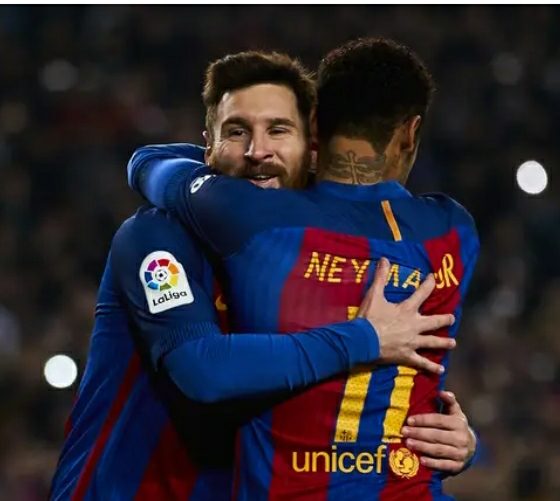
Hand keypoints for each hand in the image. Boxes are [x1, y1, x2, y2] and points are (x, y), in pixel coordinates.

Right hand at [358, 257, 455, 373]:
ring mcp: (412, 342)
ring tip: (453, 343)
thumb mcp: (374, 295)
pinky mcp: (407, 355)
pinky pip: (422, 362)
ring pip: (432, 342)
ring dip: (443, 343)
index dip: (429, 284)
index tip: (435, 278)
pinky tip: (441, 370)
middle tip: (452, 318)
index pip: (422, 293)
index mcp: (407, 310)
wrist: (362, 341)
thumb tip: (385, 259)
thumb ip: (381, 277)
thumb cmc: (368, 318)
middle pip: (434, 321)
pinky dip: (431, 367)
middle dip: (444, 319)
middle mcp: (414, 325)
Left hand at [401, 390, 476, 472]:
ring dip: (422, 447)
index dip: (423, 420)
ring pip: (438, 450)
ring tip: (408, 443)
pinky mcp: (458, 466)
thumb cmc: (455, 425)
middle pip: (436, 436)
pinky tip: (421, 460)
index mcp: (459, 423)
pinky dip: (432, 463)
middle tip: (404, 432)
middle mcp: (461, 438)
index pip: (438, 420)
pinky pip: (444, 465)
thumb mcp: (454, 412)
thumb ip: (448, 401)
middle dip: (418, 433)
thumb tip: (442, 392)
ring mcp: (460, 453)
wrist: (471, 447)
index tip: (409, 420)